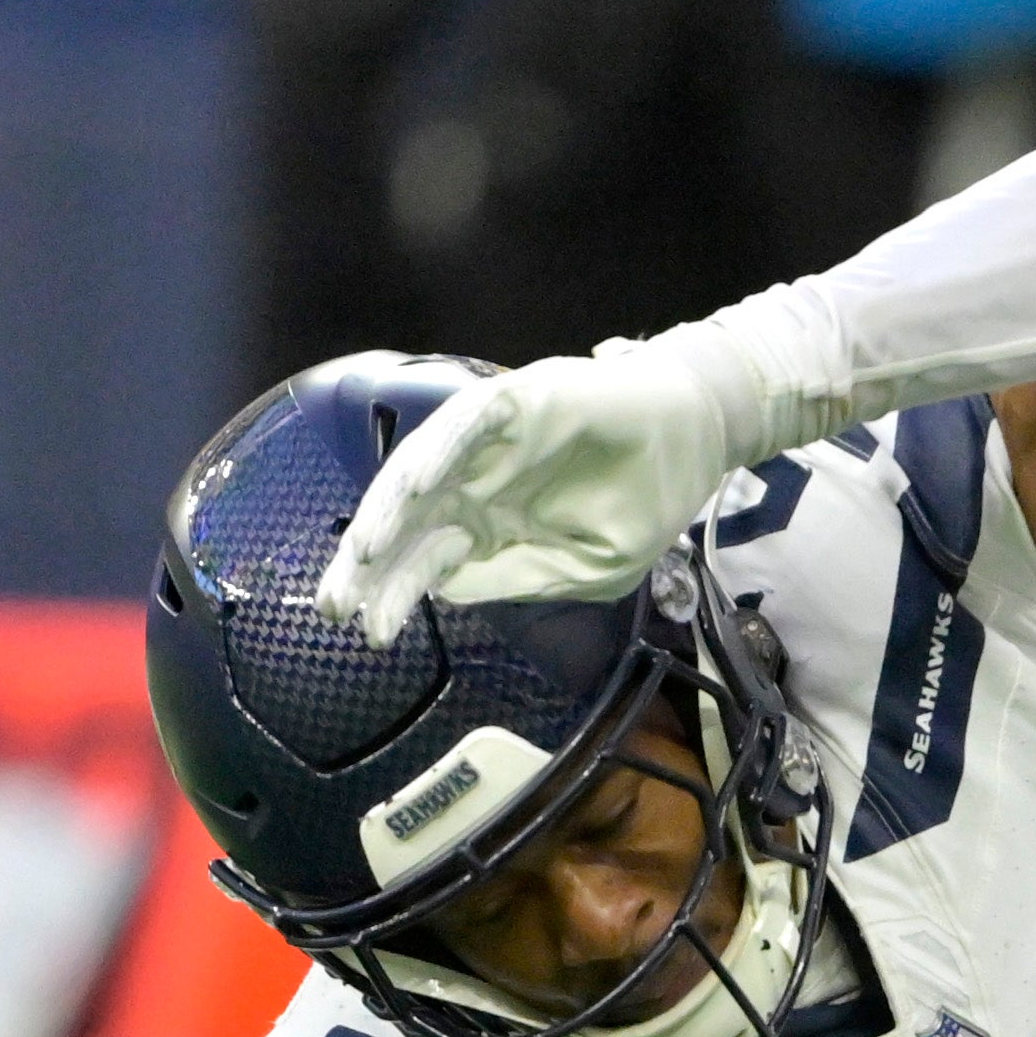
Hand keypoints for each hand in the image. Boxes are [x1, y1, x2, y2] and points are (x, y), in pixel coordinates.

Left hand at [315, 330, 771, 643]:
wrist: (700, 433)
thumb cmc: (648, 498)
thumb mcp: (594, 566)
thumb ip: (521, 576)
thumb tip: (447, 589)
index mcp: (492, 523)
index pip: (428, 560)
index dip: (396, 595)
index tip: (369, 633)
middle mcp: (475, 483)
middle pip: (408, 523)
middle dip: (371, 564)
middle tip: (335, 605)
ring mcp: (487, 443)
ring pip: (420, 476)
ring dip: (388, 513)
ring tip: (360, 554)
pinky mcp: (509, 403)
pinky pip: (462, 427)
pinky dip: (438, 452)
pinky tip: (415, 487)